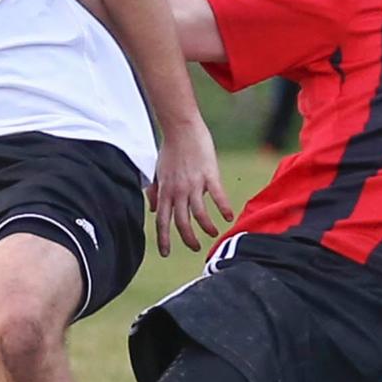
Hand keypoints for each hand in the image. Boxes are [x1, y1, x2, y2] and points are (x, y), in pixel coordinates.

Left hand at [146, 119, 234, 257]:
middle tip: (195, 248)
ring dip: (206, 227)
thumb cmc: (170, 149)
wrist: (181, 128)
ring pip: (199, 214)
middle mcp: (178, 191)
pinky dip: (223, 208)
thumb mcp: (157, 172)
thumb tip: (152, 210)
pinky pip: (217, 196)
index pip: (162, 221)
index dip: (163, 239)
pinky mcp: (209, 175)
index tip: (165, 253)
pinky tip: (229, 216)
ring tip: (213, 234)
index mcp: (165, 191)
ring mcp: (194, 183)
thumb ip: (155, 192)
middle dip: (188, 239)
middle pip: (181, 223)